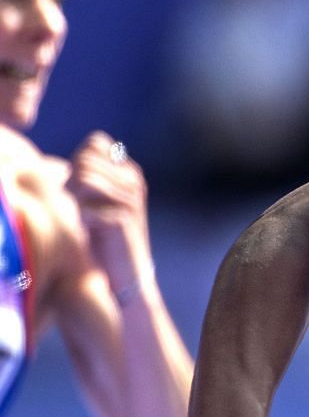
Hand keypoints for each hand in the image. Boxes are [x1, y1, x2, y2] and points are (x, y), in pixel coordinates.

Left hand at [67, 131, 153, 299]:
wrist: (124, 273)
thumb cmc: (103, 235)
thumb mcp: (97, 200)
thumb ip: (88, 175)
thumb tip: (67, 162)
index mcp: (130, 172)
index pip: (95, 143)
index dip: (79, 160)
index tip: (79, 186)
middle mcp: (133, 182)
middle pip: (85, 159)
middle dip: (71, 180)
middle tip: (76, 205)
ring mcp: (130, 199)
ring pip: (84, 178)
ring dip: (73, 197)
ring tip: (80, 216)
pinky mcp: (122, 218)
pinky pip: (84, 204)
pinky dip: (78, 218)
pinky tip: (87, 230)